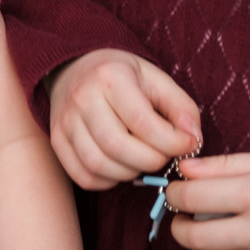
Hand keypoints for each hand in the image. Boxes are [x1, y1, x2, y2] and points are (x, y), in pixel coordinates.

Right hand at [46, 49, 200, 189]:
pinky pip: (82, 176)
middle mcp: (82, 98)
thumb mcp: (156, 80)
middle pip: (118, 147)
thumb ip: (181, 107)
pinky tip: (120, 167)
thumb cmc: (122, 77)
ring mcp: (65, 121)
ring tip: (142, 160)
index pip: (143, 122)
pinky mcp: (57, 140)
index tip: (187, 144)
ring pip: (98, 164)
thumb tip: (193, 139)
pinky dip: (107, 181)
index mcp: (110, 77)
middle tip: (163, 155)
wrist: (74, 68)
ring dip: (129, 173)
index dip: (172, 142)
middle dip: (151, 161)